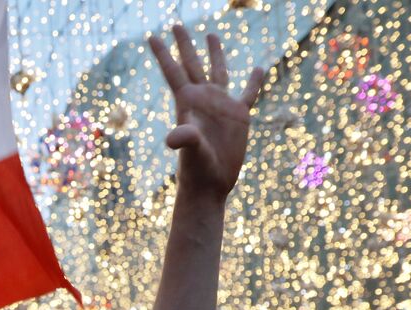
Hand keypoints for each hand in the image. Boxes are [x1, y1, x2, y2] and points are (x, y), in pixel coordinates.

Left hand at [148, 25, 265, 201]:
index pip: (174, 71)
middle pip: (192, 64)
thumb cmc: (196, 171)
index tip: (151, 35)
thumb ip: (185, 140)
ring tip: (210, 33)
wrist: (211, 186)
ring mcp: (221, 106)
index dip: (163, 53)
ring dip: (214, 53)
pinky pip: (248, 93)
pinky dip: (254, 81)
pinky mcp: (239, 117)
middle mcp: (203, 100)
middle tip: (175, 22)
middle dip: (184, 44)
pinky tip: (259, 68)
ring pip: (218, 72)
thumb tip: (174, 138)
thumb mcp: (191, 152)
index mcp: (188, 103)